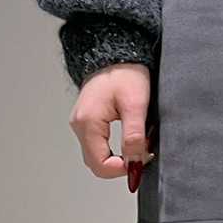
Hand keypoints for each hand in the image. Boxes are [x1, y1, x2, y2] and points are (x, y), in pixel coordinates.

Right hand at [69, 62, 152, 178]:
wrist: (116, 52)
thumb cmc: (125, 72)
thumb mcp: (135, 105)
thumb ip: (134, 137)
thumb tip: (134, 163)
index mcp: (88, 123)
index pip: (100, 165)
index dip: (122, 169)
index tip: (141, 160)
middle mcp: (79, 126)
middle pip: (97, 163)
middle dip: (121, 164)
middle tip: (143, 151)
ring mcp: (81, 124)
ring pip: (98, 156)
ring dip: (119, 156)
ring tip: (138, 141)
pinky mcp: (88, 121)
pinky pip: (99, 145)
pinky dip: (115, 148)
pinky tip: (130, 136)